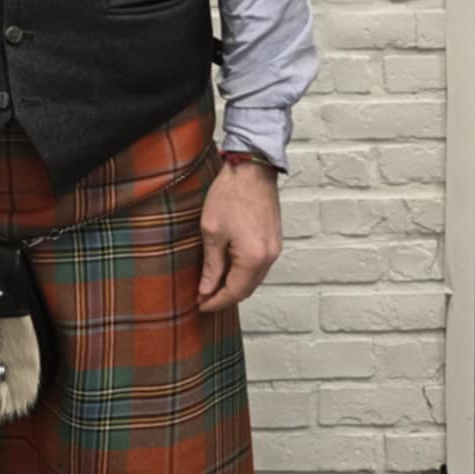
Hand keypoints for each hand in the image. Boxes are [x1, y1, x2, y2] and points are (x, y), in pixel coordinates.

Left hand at [196, 160, 280, 311]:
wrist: (251, 168)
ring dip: (235, 284)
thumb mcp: (212, 231)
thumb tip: (206, 289)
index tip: (200, 305)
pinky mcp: (274, 239)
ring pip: (254, 278)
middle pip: (247, 289)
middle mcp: (269, 257)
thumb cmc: (230, 194)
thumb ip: (211, 265)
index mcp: (253, 258)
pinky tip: (229, 267)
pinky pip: (259, 265)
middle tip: (203, 297)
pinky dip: (244, 271)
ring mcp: (275, 248)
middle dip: (225, 296)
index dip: (215, 302)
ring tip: (213, 284)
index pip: (234, 292)